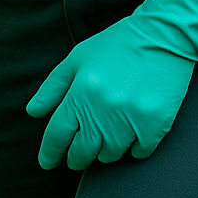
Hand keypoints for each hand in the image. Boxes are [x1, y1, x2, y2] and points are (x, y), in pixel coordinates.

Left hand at [27, 17, 195, 169]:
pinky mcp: (156, 124)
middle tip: (78, 156)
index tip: (48, 163)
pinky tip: (134, 133)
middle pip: (82, 152)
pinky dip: (135, 148)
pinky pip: (139, 152)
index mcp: (80, 92)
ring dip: (106, 150)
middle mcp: (102, 109)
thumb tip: (33, 113)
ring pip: (110, 155)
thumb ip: (53, 87)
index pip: (57, 135)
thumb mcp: (78, 58)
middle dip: (77, 158)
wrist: (164, 34)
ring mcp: (130, 119)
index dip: (50, 153)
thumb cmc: (118, 45)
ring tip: (109, 136)